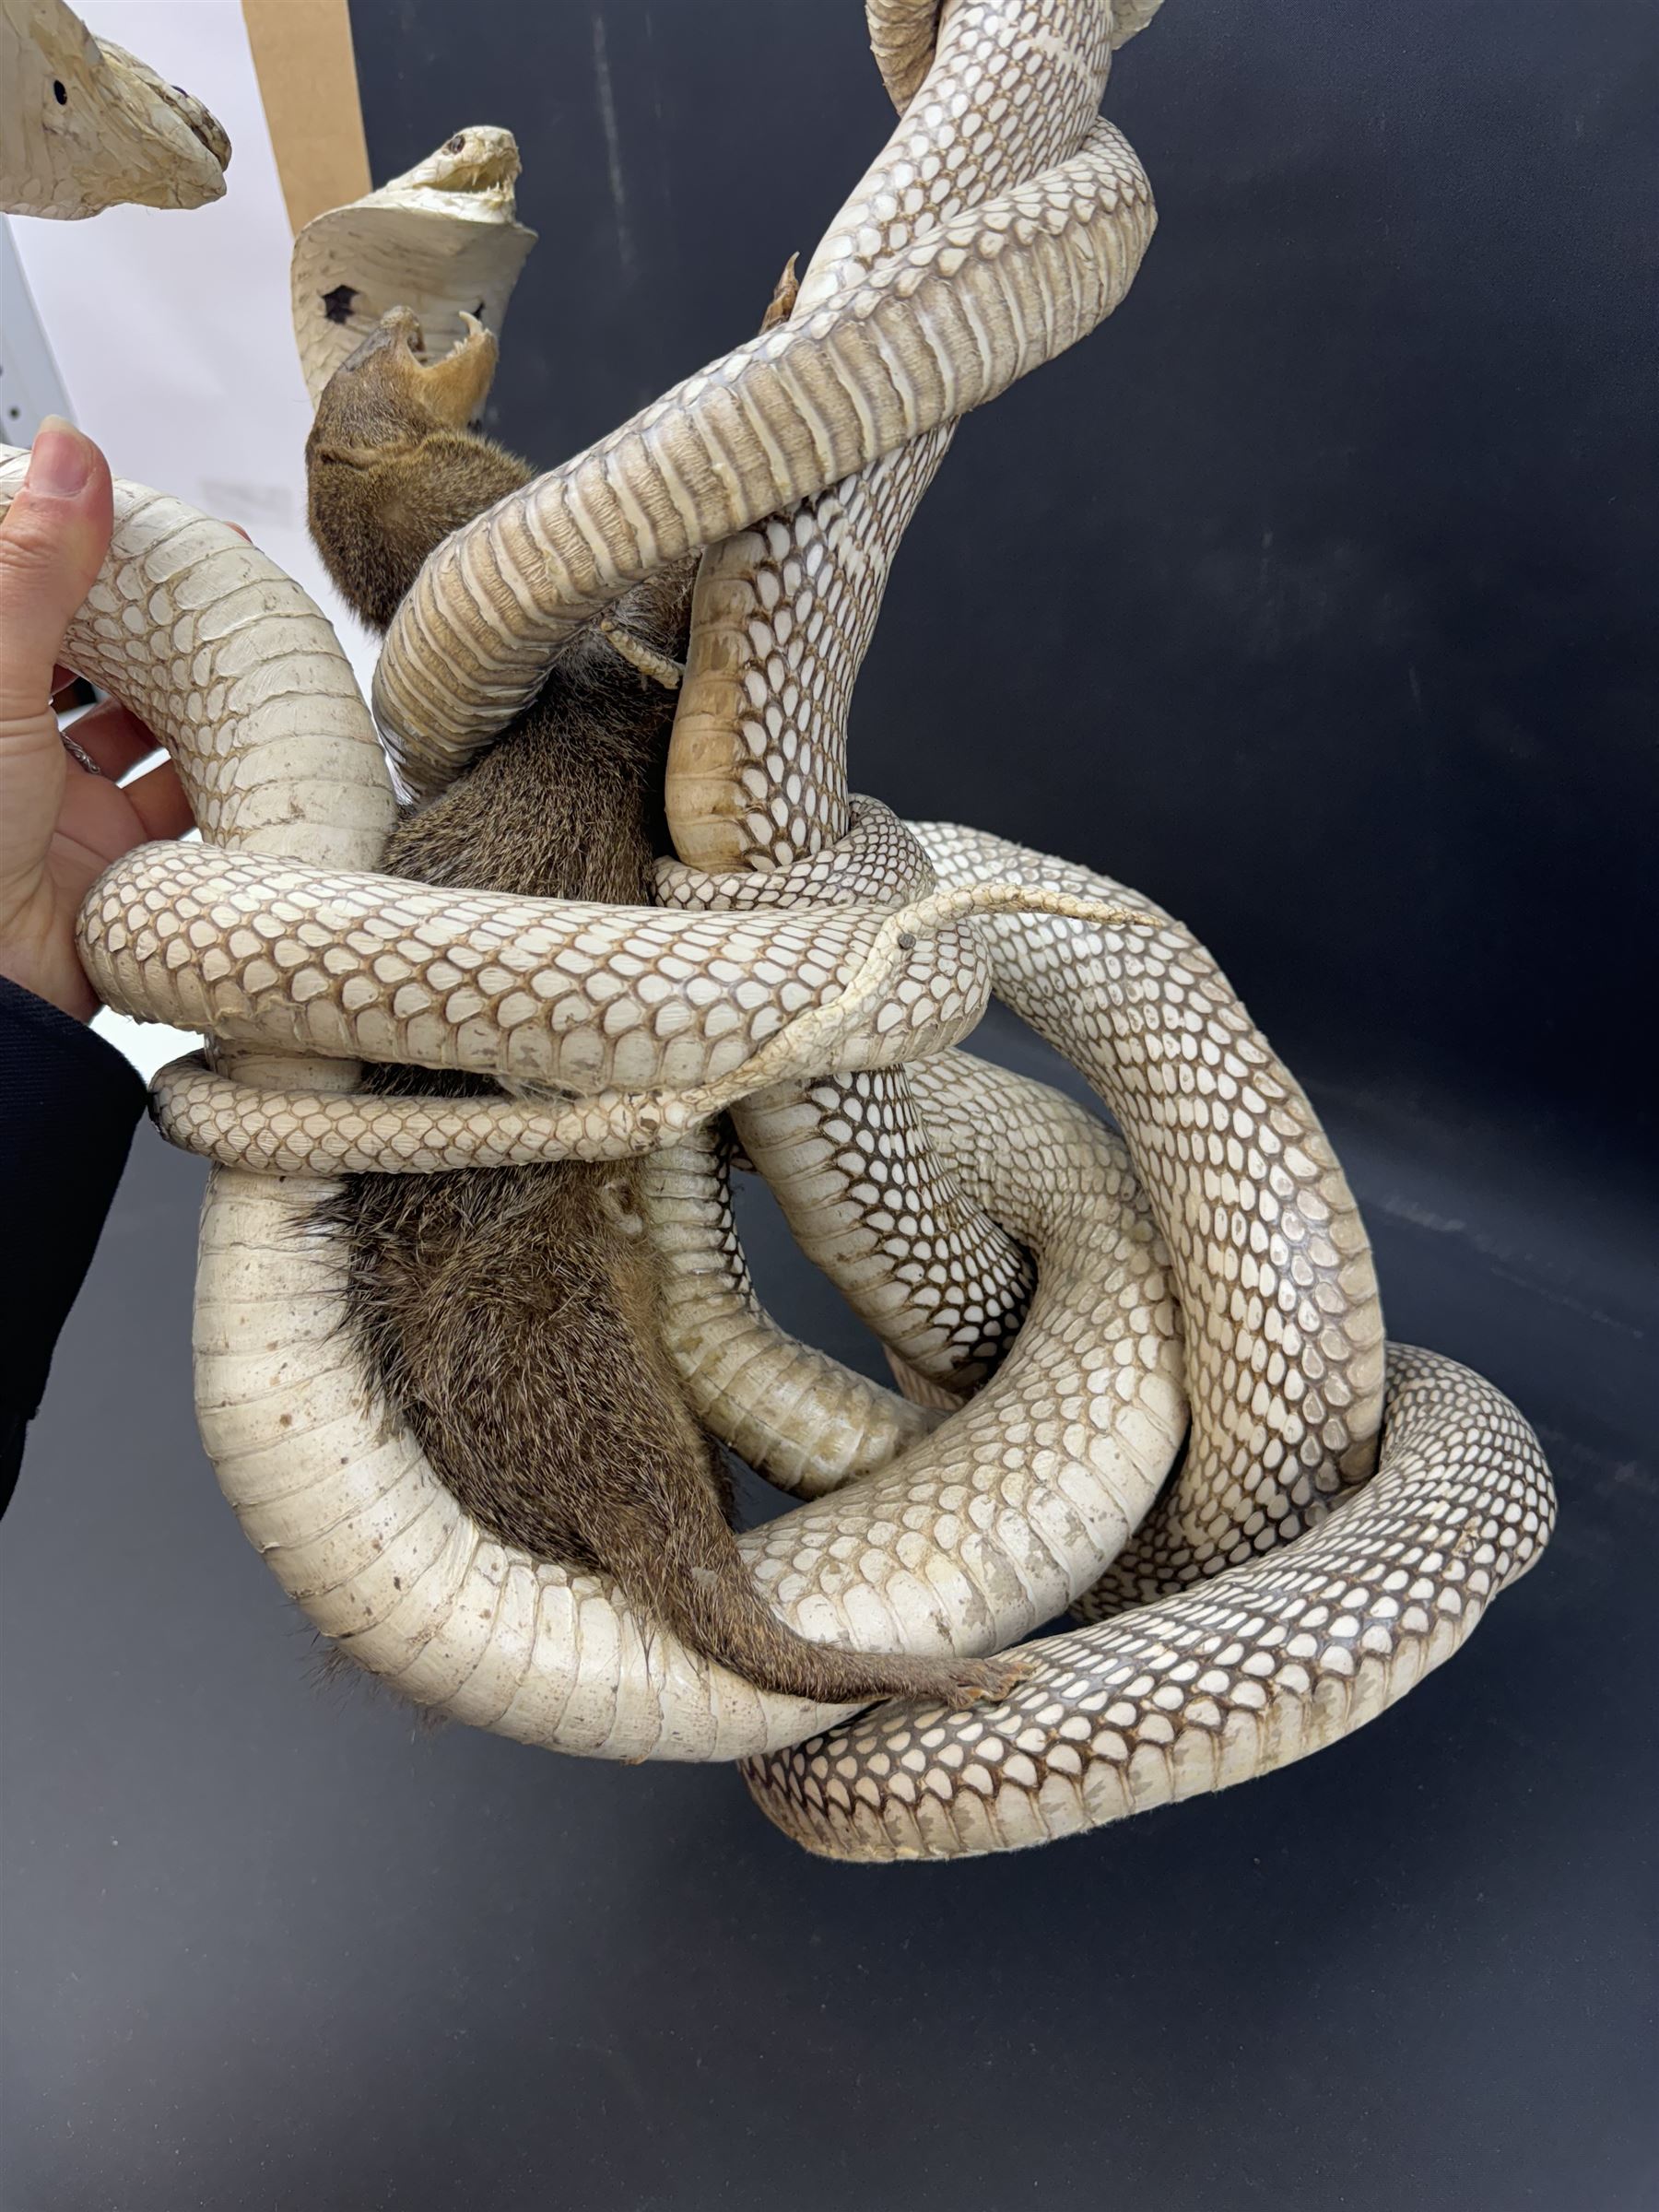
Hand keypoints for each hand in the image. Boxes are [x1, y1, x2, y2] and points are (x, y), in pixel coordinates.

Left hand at [0, 419, 191, 1018]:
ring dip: (196, 695)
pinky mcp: (119, 867)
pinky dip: (222, 776)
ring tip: (251, 650)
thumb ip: (32, 566)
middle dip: (157, 620)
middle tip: (221, 578)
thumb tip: (72, 451)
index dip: (83, 551)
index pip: (32, 599)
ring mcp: (62, 809)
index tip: (140, 515)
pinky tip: (256, 742)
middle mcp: (8, 747)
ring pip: (146, 732)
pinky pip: (184, 808)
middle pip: (95, 661)